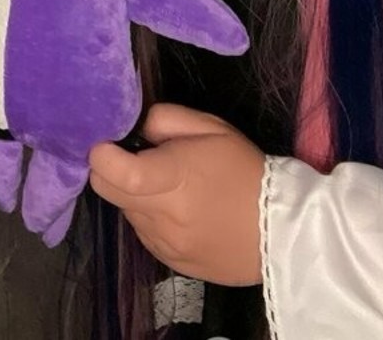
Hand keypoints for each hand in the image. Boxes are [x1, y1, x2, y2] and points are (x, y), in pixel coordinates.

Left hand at [88, 103, 264, 286]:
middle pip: (106, 191)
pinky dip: (149, 217)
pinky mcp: (171, 262)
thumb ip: (165, 119)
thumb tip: (134, 129)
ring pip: (125, 211)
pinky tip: (177, 209)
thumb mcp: (211, 127)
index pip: (116, 173)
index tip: (105, 141)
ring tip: (167, 185)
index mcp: (174, 178)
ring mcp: (165, 244)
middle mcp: (164, 216)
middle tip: (132, 158)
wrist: (281, 231)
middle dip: (108, 171)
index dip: (100, 154)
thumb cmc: (244, 170)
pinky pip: (142, 232)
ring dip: (133, 195)